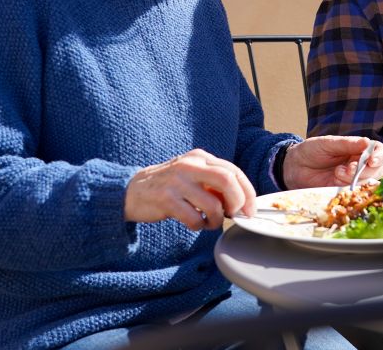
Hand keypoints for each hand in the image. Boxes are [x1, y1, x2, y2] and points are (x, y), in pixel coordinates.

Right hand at [124, 149, 255, 229]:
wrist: (133, 190)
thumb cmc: (170, 185)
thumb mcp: (192, 174)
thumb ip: (214, 182)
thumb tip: (240, 201)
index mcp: (200, 157)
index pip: (233, 170)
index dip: (247, 191)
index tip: (250, 208)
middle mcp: (190, 165)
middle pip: (227, 180)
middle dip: (238, 201)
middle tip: (236, 215)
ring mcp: (177, 182)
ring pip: (212, 204)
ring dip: (217, 219)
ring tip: (211, 222)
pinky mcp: (166, 200)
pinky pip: (194, 218)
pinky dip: (200, 225)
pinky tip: (195, 223)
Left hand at [282, 137, 382, 189]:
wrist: (295, 168)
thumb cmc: (311, 151)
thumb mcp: (327, 143)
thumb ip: (346, 144)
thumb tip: (367, 142)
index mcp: (358, 148)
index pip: (379, 151)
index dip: (380, 156)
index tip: (372, 160)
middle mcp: (360, 163)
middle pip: (378, 169)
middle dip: (365, 170)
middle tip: (347, 169)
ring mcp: (354, 179)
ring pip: (368, 182)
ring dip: (355, 179)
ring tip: (337, 173)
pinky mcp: (346, 191)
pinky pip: (356, 193)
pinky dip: (349, 189)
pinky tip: (336, 182)